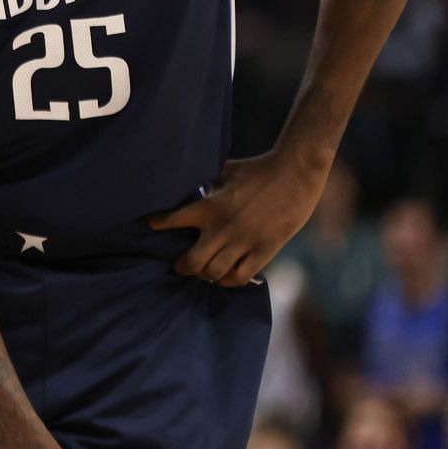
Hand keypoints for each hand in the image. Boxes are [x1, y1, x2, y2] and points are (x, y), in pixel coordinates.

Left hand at [147, 150, 326, 287]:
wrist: (296, 173)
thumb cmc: (259, 168)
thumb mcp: (226, 171)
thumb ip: (207, 181)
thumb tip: (189, 182)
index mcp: (210, 205)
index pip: (173, 220)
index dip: (158, 224)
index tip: (151, 225)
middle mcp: (223, 228)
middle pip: (192, 261)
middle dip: (182, 266)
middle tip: (180, 265)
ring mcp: (244, 242)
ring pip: (214, 273)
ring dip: (204, 275)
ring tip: (203, 271)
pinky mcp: (264, 251)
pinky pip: (240, 277)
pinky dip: (228, 280)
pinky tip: (225, 276)